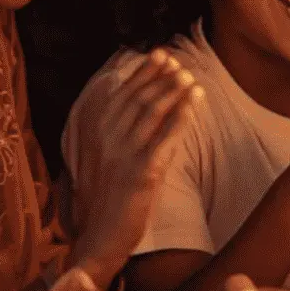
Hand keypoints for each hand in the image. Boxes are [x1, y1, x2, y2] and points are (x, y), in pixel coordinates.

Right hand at [74, 48, 202, 287]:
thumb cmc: (106, 195)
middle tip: (180, 63)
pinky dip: (182, 117)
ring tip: (190, 78)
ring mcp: (124, 155)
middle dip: (161, 77)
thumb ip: (116, 129)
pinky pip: (166, 138)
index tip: (160, 55)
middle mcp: (106, 140)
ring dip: (174, 91)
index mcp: (95, 133)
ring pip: (153, 113)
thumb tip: (137, 96)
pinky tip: (195, 103)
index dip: (142, 72)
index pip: (122, 93)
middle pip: (139, 98)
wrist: (101, 235)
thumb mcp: (104, 157)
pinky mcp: (143, 172)